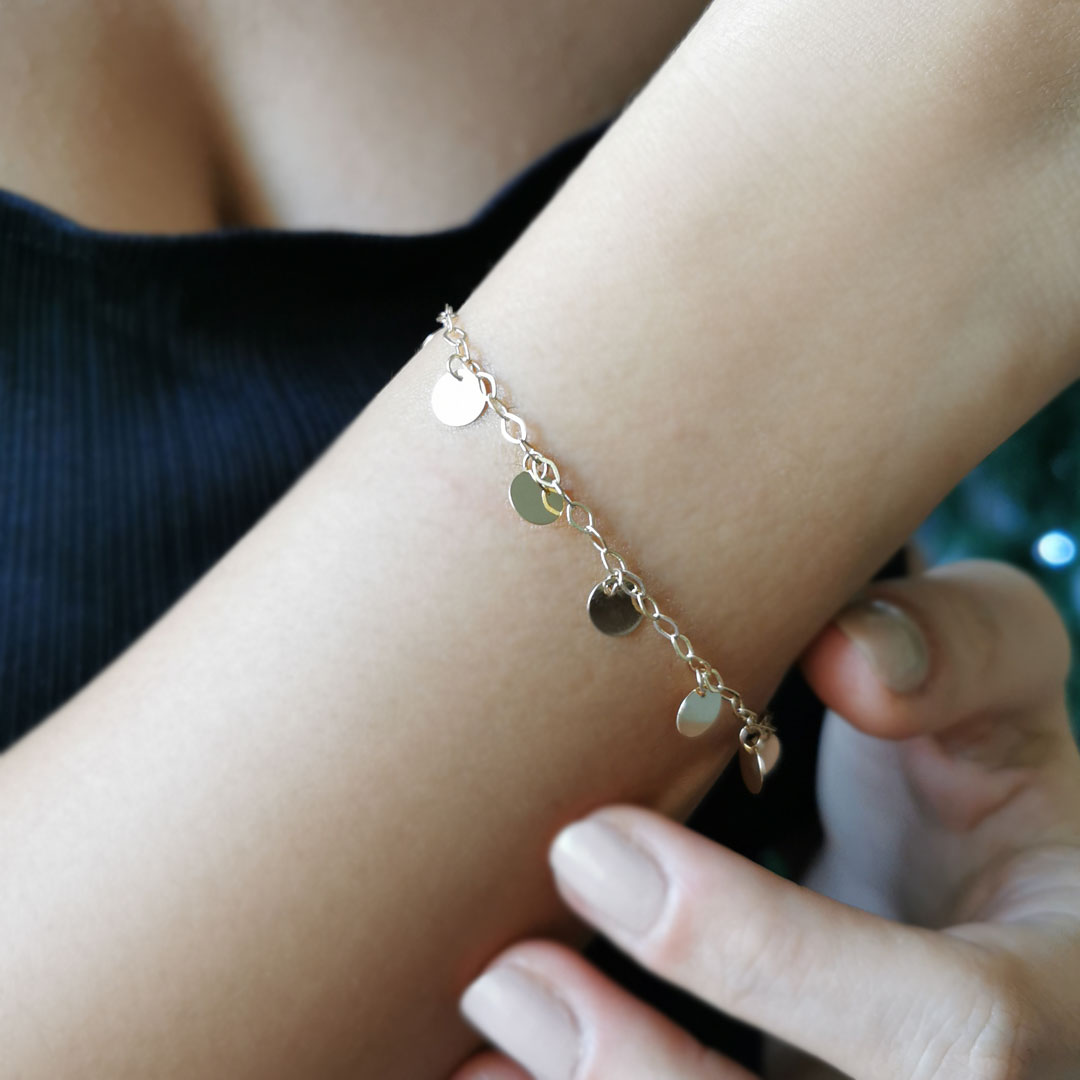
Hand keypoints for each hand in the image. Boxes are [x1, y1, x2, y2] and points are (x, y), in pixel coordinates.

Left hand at [449, 559, 1079, 1077]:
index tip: (596, 844)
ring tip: (493, 1002)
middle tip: (508, 968)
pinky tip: (490, 1071)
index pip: (953, 1033)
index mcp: (1062, 1003)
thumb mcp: (1005, 711)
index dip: (762, 954)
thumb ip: (959, 650)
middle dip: (642, 1075)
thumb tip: (845, 657)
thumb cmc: (989, 797)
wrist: (988, 909)